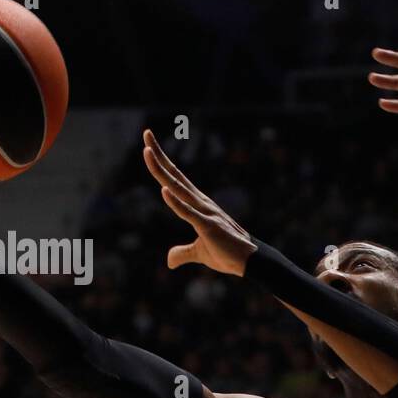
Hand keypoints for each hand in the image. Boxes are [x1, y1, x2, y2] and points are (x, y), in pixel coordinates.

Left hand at [142, 128, 255, 275]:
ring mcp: (204, 213)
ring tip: (147, 152)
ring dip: (161, 171)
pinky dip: (176, 203)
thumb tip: (169, 261)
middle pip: (175, 176)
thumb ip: (183, 253)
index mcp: (198, 205)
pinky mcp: (208, 227)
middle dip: (159, 155)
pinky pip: (189, 213)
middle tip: (146, 134)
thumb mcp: (200, 253)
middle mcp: (201, 203)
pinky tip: (164, 191)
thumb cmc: (228, 255)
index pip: (175, 180)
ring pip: (178, 188)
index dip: (162, 163)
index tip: (148, 146)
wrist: (251, 263)